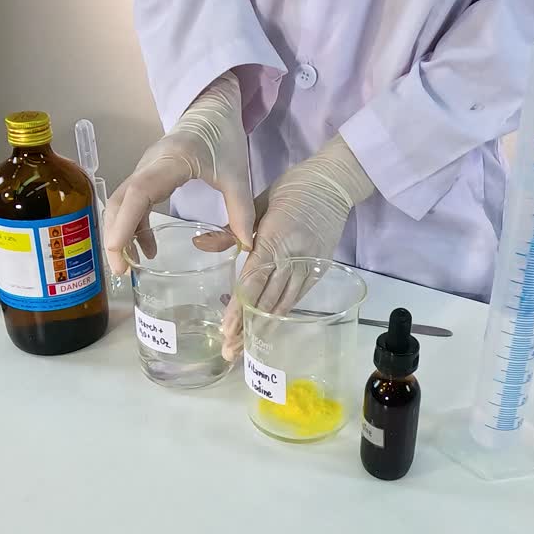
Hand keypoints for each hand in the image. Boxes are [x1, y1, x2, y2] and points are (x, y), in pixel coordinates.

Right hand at [104, 73, 254, 274]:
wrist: (211, 109)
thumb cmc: (223, 136)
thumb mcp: (238, 174)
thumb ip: (241, 211)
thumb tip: (246, 247)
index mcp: (171, 162)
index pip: (140, 193)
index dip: (126, 222)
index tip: (118, 250)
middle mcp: (149, 165)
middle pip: (119, 201)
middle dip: (115, 237)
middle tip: (120, 272)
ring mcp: (144, 170)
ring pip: (120, 204)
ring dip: (120, 234)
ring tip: (129, 267)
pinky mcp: (146, 176)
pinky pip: (130, 203)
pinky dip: (133, 227)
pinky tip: (147, 249)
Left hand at [220, 135, 374, 359]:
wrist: (333, 182)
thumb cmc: (291, 188)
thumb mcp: (257, 204)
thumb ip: (231, 231)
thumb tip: (200, 244)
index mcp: (274, 239)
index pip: (252, 281)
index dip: (239, 307)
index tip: (226, 329)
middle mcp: (292, 257)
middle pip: (267, 300)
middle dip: (247, 327)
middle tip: (230, 351)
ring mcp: (308, 265)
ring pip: (283, 304)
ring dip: (264, 327)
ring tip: (246, 348)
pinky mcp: (319, 269)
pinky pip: (298, 297)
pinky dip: (281, 313)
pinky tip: (269, 327)